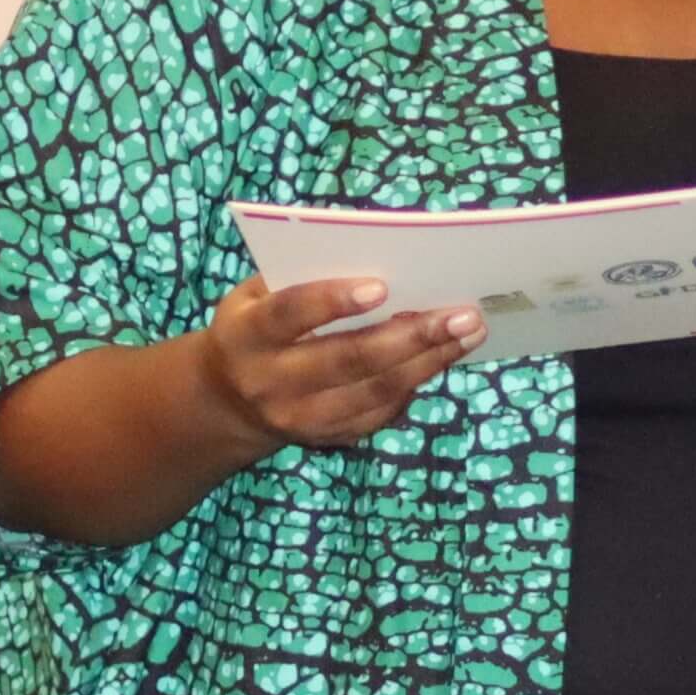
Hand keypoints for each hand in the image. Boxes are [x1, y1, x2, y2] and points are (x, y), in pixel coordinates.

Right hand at [201, 275, 483, 450]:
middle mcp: (271, 383)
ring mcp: (300, 419)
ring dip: (428, 362)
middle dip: (410, 336)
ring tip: (469, 333)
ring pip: (374, 392)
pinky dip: (415, 385)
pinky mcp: (326, 438)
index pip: (290, 315)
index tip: (382, 286)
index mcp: (248, 335)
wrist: (226, 402)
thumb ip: (300, 276)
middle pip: (347, 360)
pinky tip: (444, 358)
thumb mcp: (255, 294)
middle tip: (461, 314)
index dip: (333, 301)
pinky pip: (379, 414)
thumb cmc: (255, 325)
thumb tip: (377, 256)